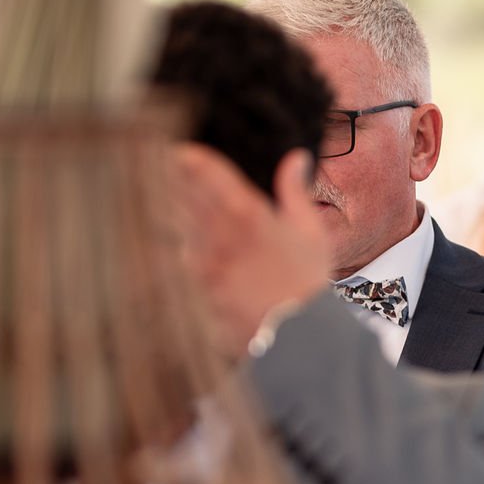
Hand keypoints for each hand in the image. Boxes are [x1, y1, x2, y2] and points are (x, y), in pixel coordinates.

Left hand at [171, 145, 330, 355]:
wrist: (294, 333)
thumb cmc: (308, 280)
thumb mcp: (310, 230)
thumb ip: (294, 190)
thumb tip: (295, 158)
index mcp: (248, 215)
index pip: (209, 176)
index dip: (193, 160)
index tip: (182, 151)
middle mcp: (220, 234)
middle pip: (187, 196)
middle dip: (181, 180)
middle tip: (173, 164)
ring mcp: (205, 260)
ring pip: (183, 223)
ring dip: (181, 207)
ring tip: (180, 195)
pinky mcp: (199, 281)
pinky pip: (187, 251)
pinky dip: (188, 238)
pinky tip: (194, 235)